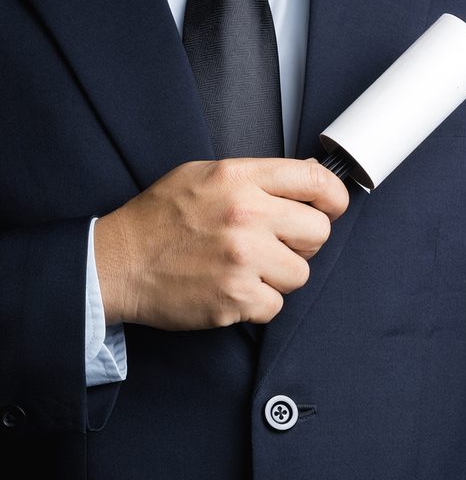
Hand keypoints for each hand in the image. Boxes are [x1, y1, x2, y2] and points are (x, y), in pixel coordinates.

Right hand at [94, 157, 348, 329]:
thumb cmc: (160, 220)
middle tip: (276, 244)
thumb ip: (256, 178)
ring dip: (279, 275)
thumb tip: (304, 186)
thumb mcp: (204, 175)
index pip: (316, 181)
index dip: (334, 198)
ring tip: (246, 268)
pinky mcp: (236, 297)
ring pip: (301, 274)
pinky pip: (276, 304)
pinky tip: (233, 288)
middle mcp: (247, 216)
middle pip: (319, 233)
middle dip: (303, 242)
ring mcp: (243, 259)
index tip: (331, 209)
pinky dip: (258, 302)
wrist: (117, 263)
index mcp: (240, 179)